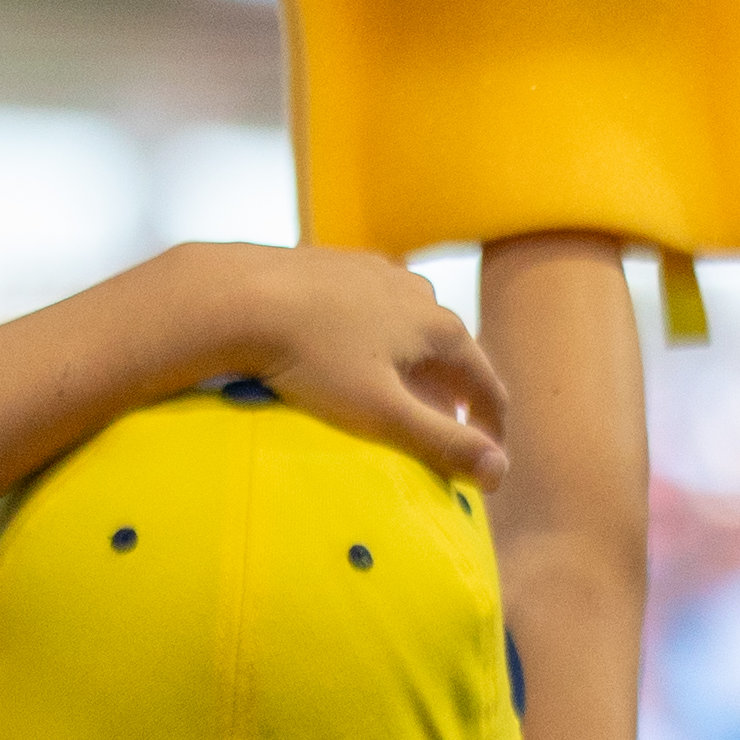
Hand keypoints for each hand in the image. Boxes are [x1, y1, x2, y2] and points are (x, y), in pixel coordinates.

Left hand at [223, 245, 508, 484]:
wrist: (240, 295)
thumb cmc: (311, 358)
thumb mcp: (381, 412)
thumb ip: (442, 442)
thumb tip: (499, 472)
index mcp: (440, 327)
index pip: (488, 387)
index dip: (490, 432)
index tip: (483, 466)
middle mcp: (420, 293)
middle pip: (453, 357)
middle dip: (452, 400)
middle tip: (439, 439)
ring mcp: (380, 274)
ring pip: (413, 332)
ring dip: (416, 369)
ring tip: (395, 400)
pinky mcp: (341, 267)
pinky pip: (375, 312)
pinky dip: (378, 342)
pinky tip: (350, 359)